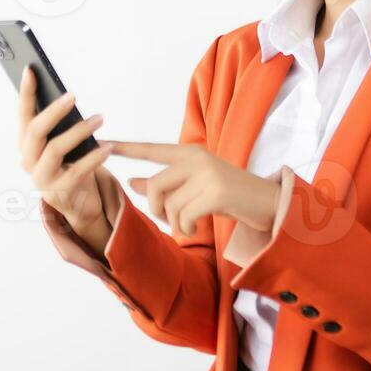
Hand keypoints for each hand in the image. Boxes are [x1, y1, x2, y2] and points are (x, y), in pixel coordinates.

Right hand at [16, 67, 118, 252]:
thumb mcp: (60, 142)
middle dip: (54, 111)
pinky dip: (94, 157)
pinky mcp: (60, 192)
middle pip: (35, 131)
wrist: (77, 202)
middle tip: (73, 96)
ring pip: (55, 149)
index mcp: (24, 144)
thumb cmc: (69, 164)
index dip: (26, 92)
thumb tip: (68, 97)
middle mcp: (27, 160)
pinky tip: (108, 147)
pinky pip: (77, 171)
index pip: (23, 114)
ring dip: (79, 131)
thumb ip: (58, 124)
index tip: (31, 70)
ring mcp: (41, 178)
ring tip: (99, 119)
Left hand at [108, 142, 280, 238]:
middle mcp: (197, 158)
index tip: (101, 143)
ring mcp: (207, 174)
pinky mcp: (216, 192)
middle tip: (171, 220)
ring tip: (189, 224)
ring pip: (169, 203)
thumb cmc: (230, 197)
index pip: (151, 149)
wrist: (269, 204)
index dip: (126, 148)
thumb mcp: (195, 188)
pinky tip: (197, 227)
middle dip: (157, 209)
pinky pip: (184, 214)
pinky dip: (186, 227)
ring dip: (175, 222)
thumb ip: (165, 184)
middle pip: (156, 185)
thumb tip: (131, 182)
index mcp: (190, 153)